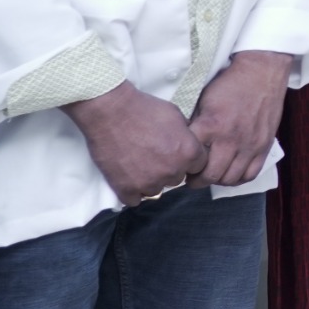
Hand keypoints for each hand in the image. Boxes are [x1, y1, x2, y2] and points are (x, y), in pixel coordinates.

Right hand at [64, 81, 204, 203]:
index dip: (187, 159)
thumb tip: (190, 144)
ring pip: (156, 190)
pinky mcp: (126, 189)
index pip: (198, 166)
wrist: (110, 111)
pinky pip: (134, 199)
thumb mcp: (176, 116)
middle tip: (154, 155)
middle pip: (177, 178)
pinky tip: (128, 176)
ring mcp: (149, 183)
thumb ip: (186, 135)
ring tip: (138, 163)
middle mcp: (172, 171)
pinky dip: (131, 190)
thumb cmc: (144, 109)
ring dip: (150, 180)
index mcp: (189, 153)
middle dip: (169, 169)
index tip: (176, 153)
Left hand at [188, 50, 295, 186]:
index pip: (190, 157)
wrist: (262, 71)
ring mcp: (249, 144)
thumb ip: (195, 124)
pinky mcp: (264, 146)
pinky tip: (230, 172)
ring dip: (217, 181)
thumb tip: (183, 144)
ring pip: (229, 179)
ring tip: (211, 174)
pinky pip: (250, 175)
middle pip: (210, 175)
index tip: (179, 164)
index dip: (181, 164)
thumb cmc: (230, 83)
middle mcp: (230, 139)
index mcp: (211, 125)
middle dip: (197, 180)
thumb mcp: (203, 100)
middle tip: (192, 176)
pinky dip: (238, 179)